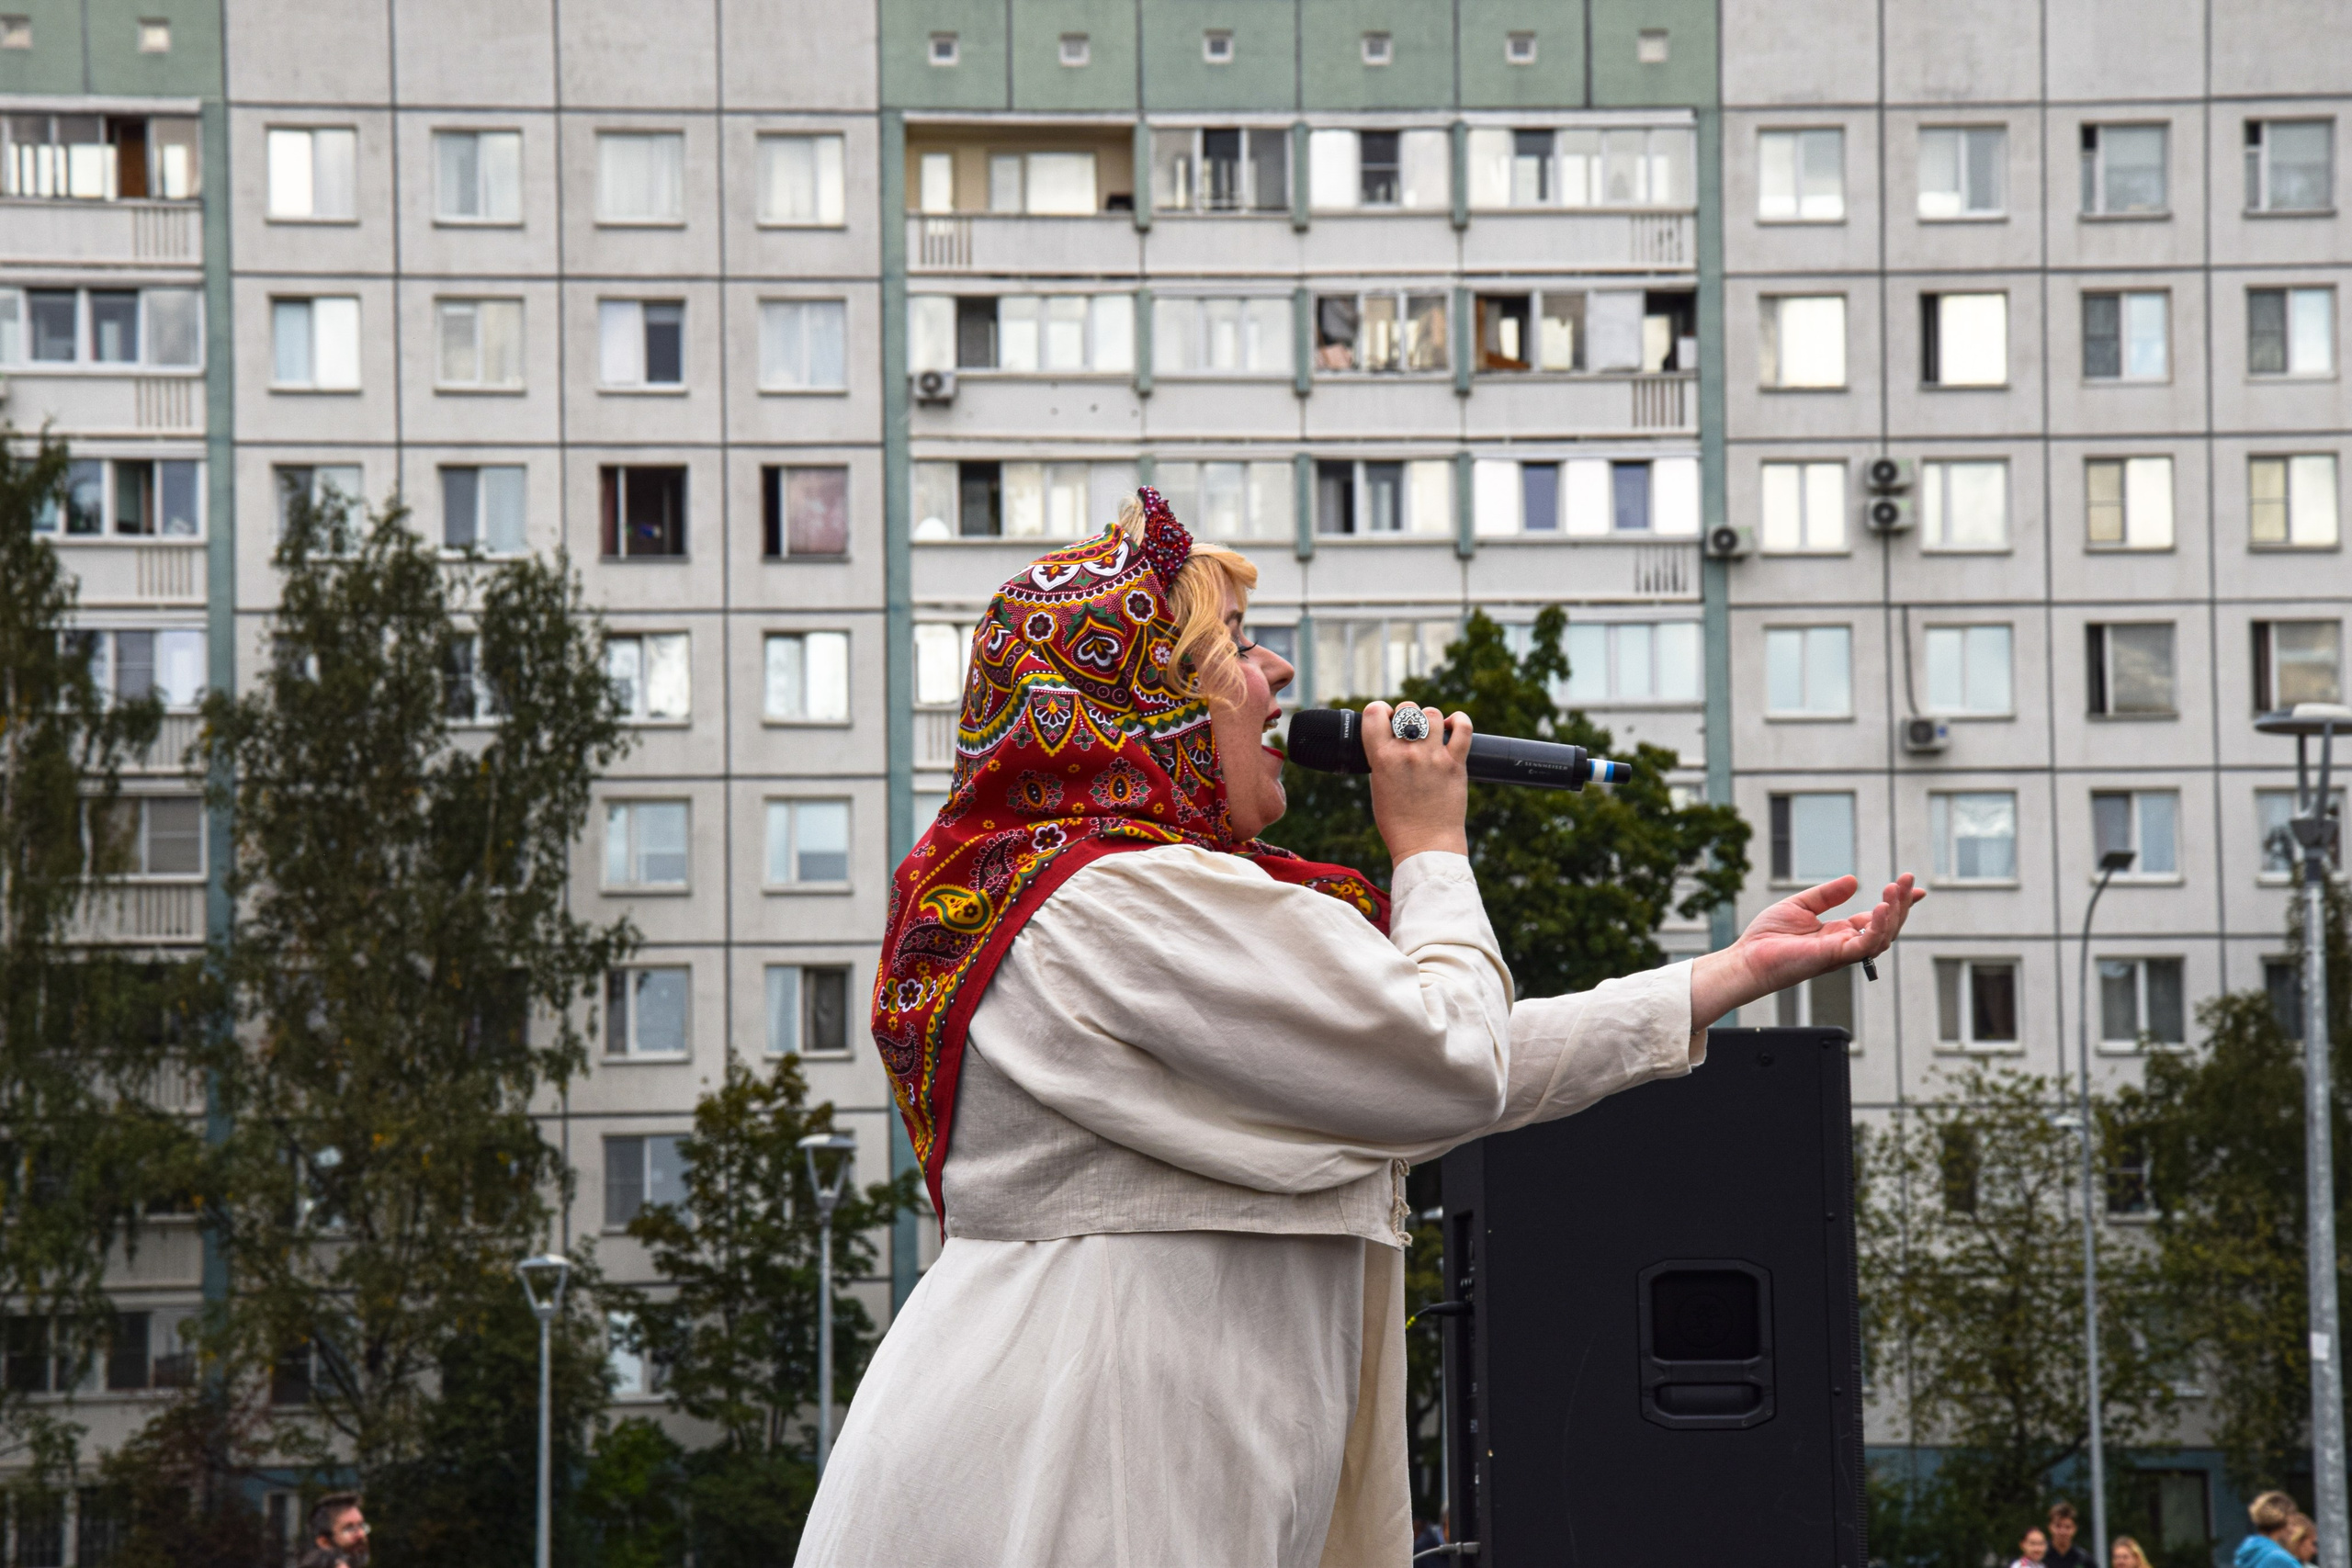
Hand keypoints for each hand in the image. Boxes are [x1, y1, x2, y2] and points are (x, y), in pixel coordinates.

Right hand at [1359, 701, 1471, 864]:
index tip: (1386, 721)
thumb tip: (1391, 738)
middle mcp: (1407, 753)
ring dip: (1431, 719)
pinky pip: (1463, 728)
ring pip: (1433, 714)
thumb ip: (1382, 758)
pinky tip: (1452, 727)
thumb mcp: (1378, 786)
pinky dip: (1459, 721)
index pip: (1374, 712)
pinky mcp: (1455, 764)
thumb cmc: (1398, 822)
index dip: (1380, 712)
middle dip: (1407, 715)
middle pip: (1407, 709)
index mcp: (1381, 758)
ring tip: (1431, 732)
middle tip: (1410, 731)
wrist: (1425, 845)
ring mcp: (1433, 757)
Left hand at [1690, 875, 1925, 1030]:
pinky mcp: (1834, 956)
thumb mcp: (1800, 905)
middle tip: (1907, 879)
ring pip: (1882, 937)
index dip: (1896, 903)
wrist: (1748, 957)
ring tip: (1896, 889)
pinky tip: (1882, 908)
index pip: (1876, 919)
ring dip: (1894, 912)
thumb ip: (1827, 895)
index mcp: (1839, 933)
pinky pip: (1865, 945)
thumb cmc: (1768, 937)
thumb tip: (1853, 880)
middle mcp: (1846, 944)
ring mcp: (1842, 952)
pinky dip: (1877, 927)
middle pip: (1885, 926)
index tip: (1914, 887)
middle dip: (1901, 903)